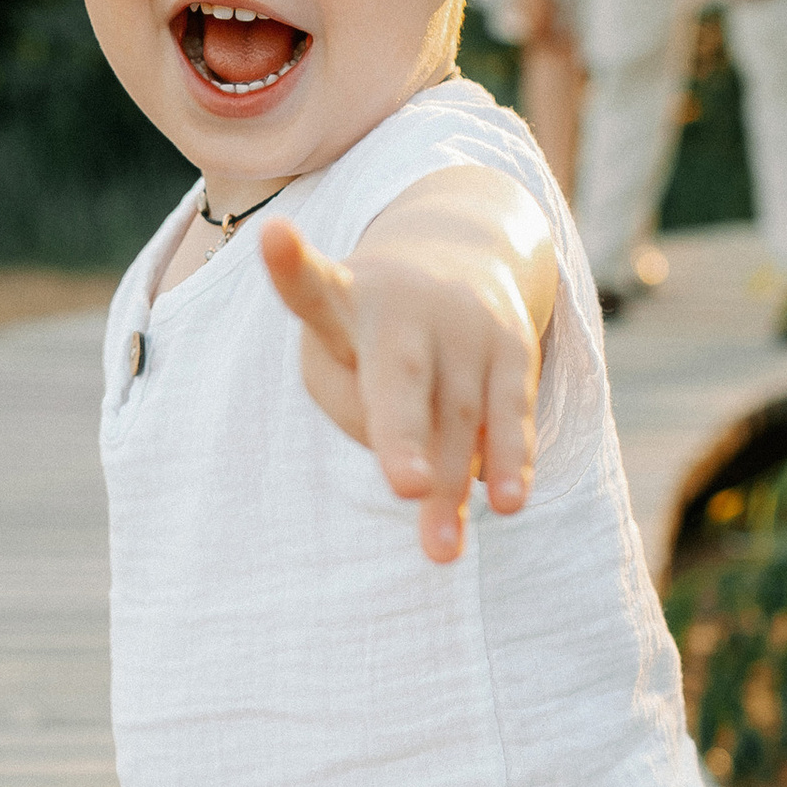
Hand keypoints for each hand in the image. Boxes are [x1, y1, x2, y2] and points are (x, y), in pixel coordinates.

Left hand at [261, 176, 550, 565]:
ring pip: (457, 414)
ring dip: (450, 486)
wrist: (464, 250)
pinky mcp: (513, 347)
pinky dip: (508, 459)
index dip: (291, 267)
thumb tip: (424, 475)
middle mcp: (409, 307)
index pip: (313, 287)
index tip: (273, 235)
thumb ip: (357, 414)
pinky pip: (510, 412)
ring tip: (440, 551)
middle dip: (402, 434)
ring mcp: (466, 324)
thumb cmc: (369, 331)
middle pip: (401, 376)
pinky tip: (506, 502)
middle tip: (403, 489)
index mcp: (346, 300)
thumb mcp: (336, 356)